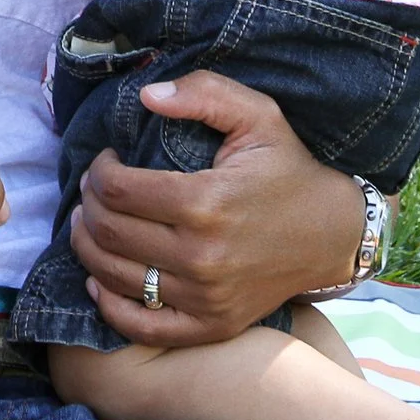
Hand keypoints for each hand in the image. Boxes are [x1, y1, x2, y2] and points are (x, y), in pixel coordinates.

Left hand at [68, 71, 368, 346]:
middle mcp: (201, 256)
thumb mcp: (257, 116)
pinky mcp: (210, 326)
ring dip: (87, 246)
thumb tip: (147, 96)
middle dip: (88, 204)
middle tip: (94, 189)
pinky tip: (100, 279)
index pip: (117, 189)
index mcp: (206, 202)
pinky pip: (141, 326)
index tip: (106, 160)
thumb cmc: (288, 170)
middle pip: (108, 232)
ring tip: (92, 223)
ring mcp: (205, 298)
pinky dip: (109, 304)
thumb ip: (203, 93)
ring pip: (112, 276)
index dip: (98, 170)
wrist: (332, 234)